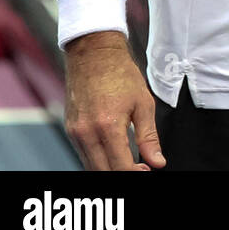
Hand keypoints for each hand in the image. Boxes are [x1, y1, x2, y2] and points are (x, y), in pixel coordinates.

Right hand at [64, 31, 164, 170]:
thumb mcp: (143, 104)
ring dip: (109, 168)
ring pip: (91, 166)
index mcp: (107, 126)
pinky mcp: (71, 129)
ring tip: (130, 162)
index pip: (120, 167)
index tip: (148, 170)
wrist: (94, 55)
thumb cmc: (121, 75)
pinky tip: (113, 152)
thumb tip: (157, 163)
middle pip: (102, 171)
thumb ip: (148, 137)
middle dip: (122, 174)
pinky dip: (98, 159)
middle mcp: (86, 133)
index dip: (135, 174)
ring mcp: (75, 132)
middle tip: (141, 169)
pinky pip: (83, 154)